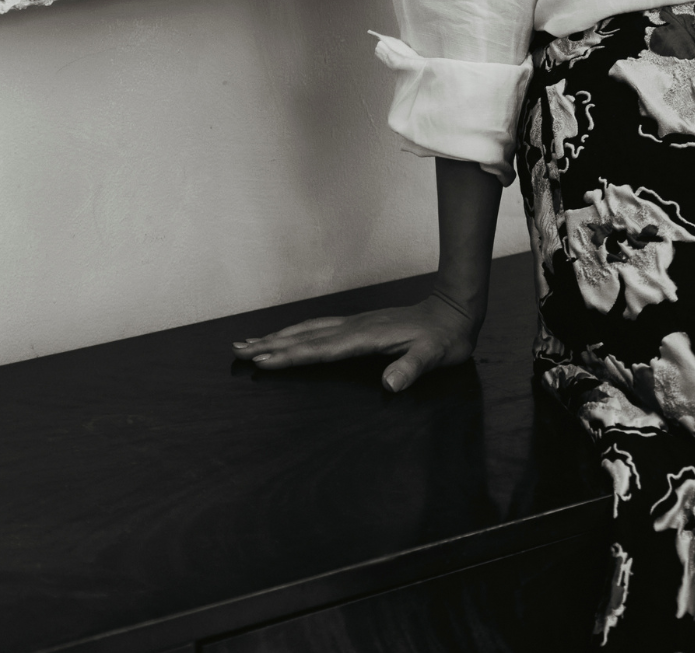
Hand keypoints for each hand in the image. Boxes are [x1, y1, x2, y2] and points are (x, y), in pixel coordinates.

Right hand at [231, 292, 482, 392]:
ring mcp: (357, 323)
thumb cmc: (445, 337)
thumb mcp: (435, 355)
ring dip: (280, 336)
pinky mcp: (361, 324)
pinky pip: (320, 328)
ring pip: (310, 329)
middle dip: (272, 345)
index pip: (322, 350)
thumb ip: (412, 368)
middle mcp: (356, 327)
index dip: (292, 357)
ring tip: (250, 342)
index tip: (263, 361)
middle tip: (238, 350)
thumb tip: (390, 384)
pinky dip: (298, 332)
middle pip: (306, 337)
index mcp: (367, 337)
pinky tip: (290, 336)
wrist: (456, 310)